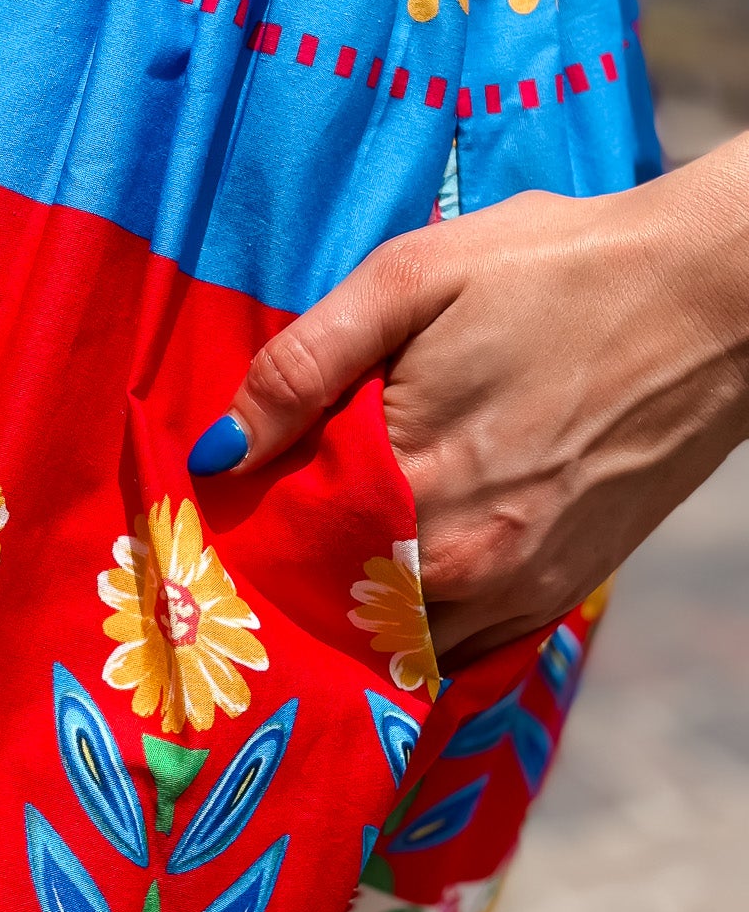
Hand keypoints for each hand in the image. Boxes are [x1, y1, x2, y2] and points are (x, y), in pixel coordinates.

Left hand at [186, 137, 748, 661]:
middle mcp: (463, 560)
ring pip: (395, 636)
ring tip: (319, 552)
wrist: (711, 300)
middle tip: (250, 537)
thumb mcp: (411, 279)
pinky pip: (460, 642)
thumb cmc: (554, 269)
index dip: (240, 527)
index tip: (212, 510)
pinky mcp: (561, 593)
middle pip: (331, 600)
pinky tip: (392, 573)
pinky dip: (416, 620)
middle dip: (284, 574)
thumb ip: (303, 365)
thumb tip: (217, 451)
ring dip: (349, 606)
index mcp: (413, 479)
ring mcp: (519, 587)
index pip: (283, 541)